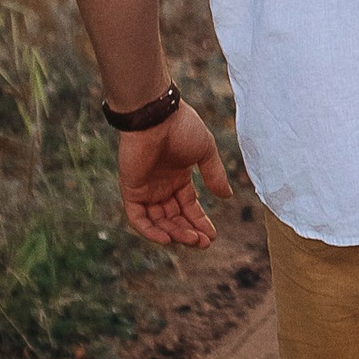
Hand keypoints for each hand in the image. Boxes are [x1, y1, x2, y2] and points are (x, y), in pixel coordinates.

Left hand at [117, 99, 231, 248]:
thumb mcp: (206, 152)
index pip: (189, 206)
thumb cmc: (182, 127)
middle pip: (174, 217)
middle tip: (203, 242)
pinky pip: (138, 217)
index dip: (200, 222)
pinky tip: (167, 238)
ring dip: (174, 233)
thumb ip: (215, 175)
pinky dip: (150, 231)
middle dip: (189, 231)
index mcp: (178, 176)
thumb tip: (227, 196)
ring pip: (159, 221)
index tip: (212, 236)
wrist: (157, 116)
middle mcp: (161, 185)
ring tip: (192, 240)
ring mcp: (146, 188)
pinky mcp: (132, 189)